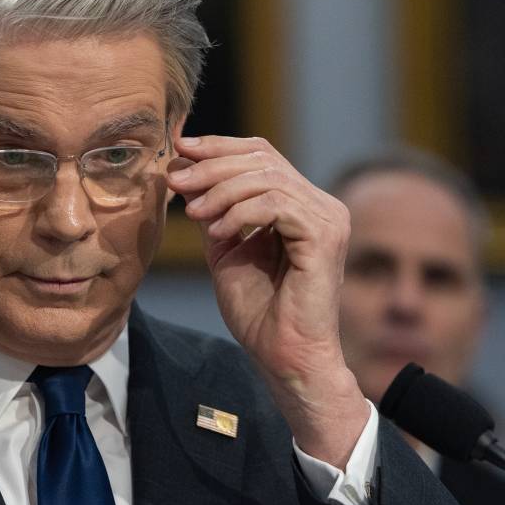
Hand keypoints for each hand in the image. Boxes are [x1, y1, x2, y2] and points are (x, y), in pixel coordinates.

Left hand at [170, 136, 366, 466]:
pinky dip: (239, 213)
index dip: (219, 147)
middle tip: (177, 181)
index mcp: (302, 205)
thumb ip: (213, 212)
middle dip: (212, 166)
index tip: (179, 151)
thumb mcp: (226, 251)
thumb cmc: (259, 313)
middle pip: (263, 159)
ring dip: (221, 191)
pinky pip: (276, 204)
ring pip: (267, 177)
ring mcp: (327, 218)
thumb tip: (184, 172)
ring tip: (193, 213)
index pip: (262, 155)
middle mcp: (321, 205)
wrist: (284, 356)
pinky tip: (217, 232)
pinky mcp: (324, 236)